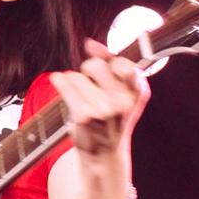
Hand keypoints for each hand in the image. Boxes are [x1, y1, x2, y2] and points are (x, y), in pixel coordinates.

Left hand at [50, 38, 149, 160]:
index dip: (107, 57)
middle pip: (95, 65)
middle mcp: (123, 100)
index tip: (97, 57)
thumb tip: (90, 43)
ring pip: (78, 75)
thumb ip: (111, 65)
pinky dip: (60, 82)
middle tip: (91, 87)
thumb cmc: (111, 120)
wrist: (105, 154)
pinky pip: (65, 83)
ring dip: (75, 82)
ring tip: (83, 98)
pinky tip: (62, 86)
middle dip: (88, 70)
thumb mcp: (122, 94)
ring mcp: (104, 109)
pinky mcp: (84, 115)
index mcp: (138, 92)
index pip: (122, 62)